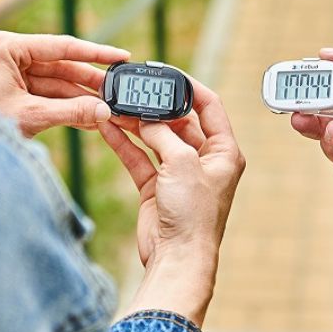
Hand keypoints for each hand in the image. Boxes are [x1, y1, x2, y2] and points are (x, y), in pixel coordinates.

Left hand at [0, 31, 129, 137]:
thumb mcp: (30, 116)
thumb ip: (71, 111)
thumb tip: (105, 111)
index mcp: (6, 47)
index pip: (61, 46)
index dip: (95, 54)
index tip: (121, 56)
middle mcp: (6, 54)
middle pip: (59, 65)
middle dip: (88, 82)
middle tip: (117, 91)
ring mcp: (6, 72)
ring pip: (53, 83)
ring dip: (79, 98)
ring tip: (106, 110)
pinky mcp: (8, 90)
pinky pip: (43, 95)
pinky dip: (63, 106)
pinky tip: (88, 117)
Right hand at [98, 80, 244, 325]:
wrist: (176, 259)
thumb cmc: (192, 215)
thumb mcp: (182, 163)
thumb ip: (164, 134)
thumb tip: (147, 116)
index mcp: (224, 152)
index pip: (210, 106)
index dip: (190, 87)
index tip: (168, 72)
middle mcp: (204, 160)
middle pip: (179, 121)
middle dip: (157, 105)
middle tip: (135, 89)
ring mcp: (179, 174)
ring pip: (156, 138)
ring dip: (136, 122)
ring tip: (115, 105)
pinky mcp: (156, 188)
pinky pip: (139, 157)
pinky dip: (124, 142)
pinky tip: (108, 126)